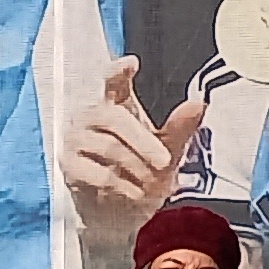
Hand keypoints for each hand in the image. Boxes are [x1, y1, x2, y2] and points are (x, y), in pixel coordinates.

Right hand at [63, 56, 204, 240]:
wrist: (122, 206)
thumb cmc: (142, 167)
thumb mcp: (166, 146)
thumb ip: (180, 127)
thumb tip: (198, 104)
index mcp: (115, 104)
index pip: (112, 81)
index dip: (119, 71)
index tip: (132, 63)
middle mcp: (91, 116)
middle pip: (114, 118)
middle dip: (143, 141)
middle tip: (164, 161)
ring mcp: (76, 139)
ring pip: (108, 147)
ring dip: (137, 167)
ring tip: (153, 183)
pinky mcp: (69, 165)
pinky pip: (97, 173)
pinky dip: (122, 185)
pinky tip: (135, 193)